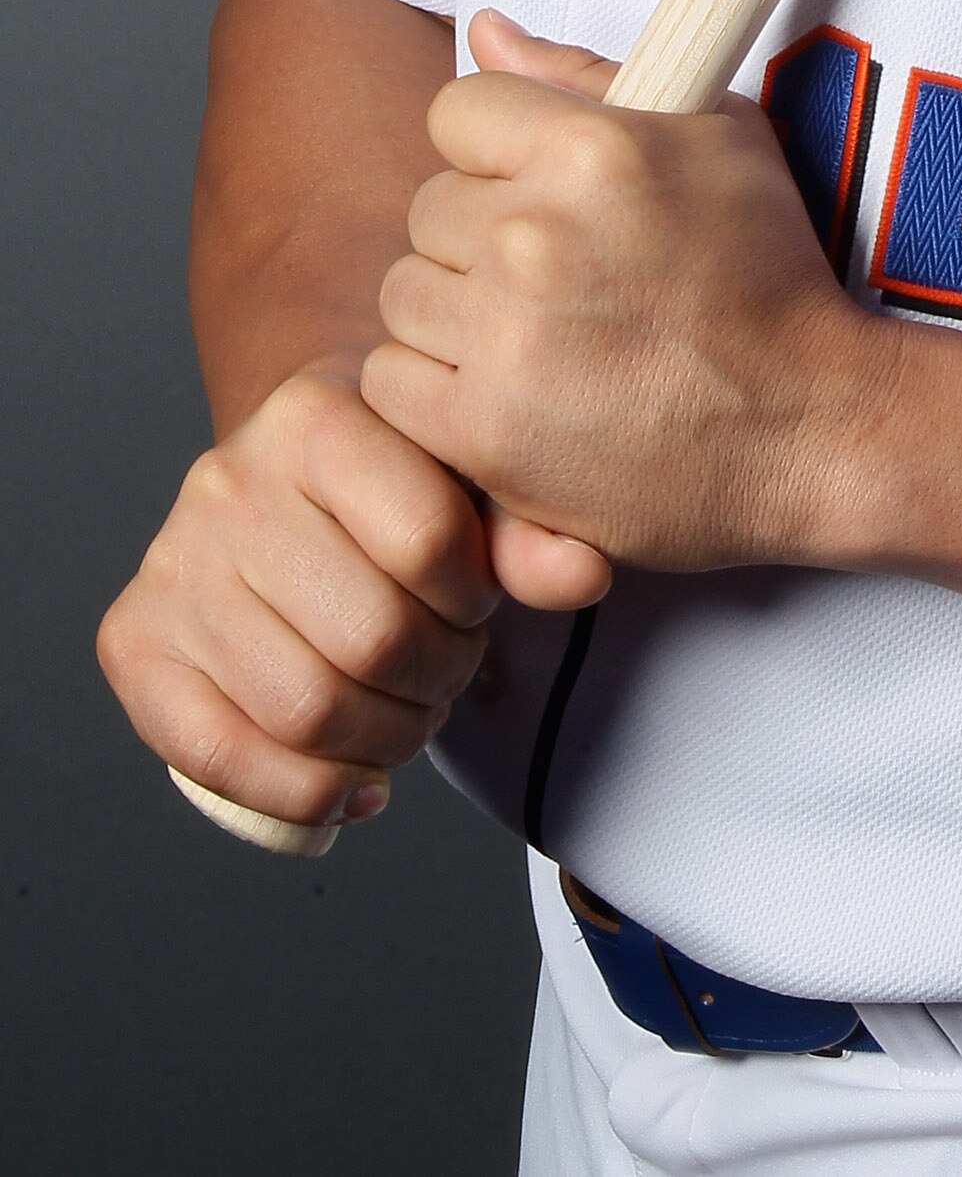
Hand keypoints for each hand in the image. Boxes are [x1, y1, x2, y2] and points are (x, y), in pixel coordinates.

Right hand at [96, 356, 497, 834]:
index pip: (430, 540)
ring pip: (305, 709)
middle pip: (372, 638)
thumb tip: (583, 576)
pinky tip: (350, 778)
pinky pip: (220, 757)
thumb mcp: (465, 480)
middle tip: (449, 671)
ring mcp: (172, 562)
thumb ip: (527, 528)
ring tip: (405, 716)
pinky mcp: (133, 641)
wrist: (287, 484)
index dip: (475, 599)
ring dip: (382, 741)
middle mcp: (229, 480)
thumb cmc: (388, 485)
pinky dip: (304, 792)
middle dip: (438, 680)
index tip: (475, 602)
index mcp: (317, 414)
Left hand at [363, 12, 894, 578]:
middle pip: (426, 205)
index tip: (539, 186)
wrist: (807, 419)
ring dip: (454, 309)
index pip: (454, 111)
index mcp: (591, 150)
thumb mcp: (714, 136)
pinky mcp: (485, 432)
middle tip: (553, 271)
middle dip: (479, 232)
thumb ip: (585, 75)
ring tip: (533, 331)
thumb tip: (487, 33)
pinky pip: (390, 380)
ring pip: (403, 291)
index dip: (495, 147)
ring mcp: (506, 339)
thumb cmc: (765, 274)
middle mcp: (535, 237)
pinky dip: (435, 387)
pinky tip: (505, 387)